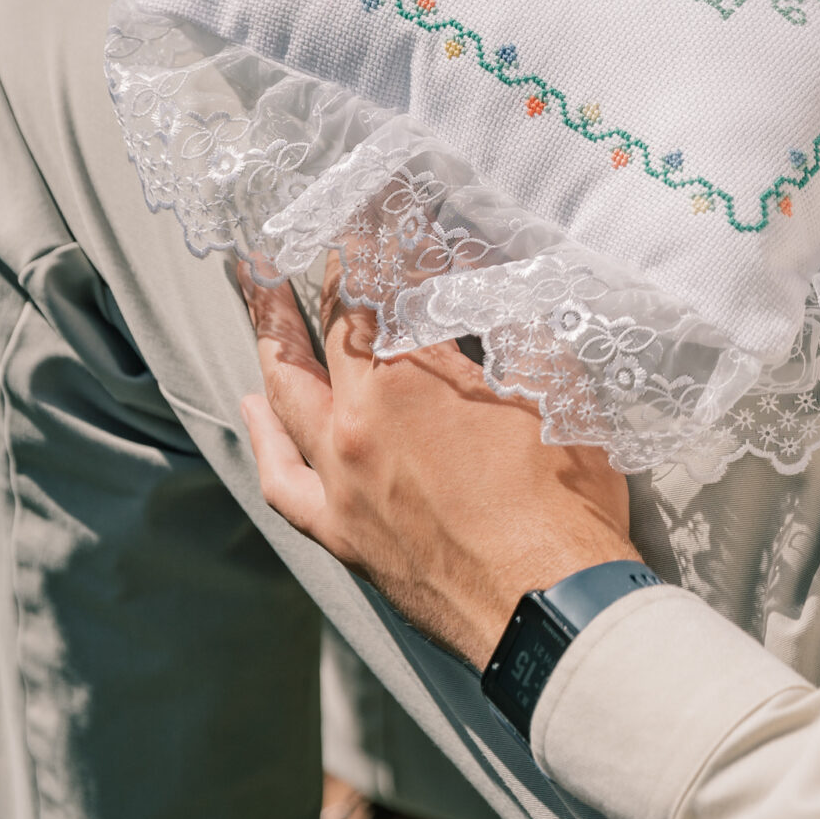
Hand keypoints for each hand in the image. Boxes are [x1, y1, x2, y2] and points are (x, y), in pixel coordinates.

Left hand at [240, 260, 636, 668]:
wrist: (551, 612)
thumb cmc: (566, 504)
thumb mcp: (558, 389)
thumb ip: (517, 324)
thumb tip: (493, 276)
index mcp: (412, 378)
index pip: (374, 287)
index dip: (368, 241)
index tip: (366, 206)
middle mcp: (359, 423)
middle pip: (318, 333)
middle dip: (301, 280)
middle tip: (279, 242)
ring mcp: (340, 482)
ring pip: (285, 395)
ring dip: (269, 339)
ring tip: (254, 297)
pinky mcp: (341, 534)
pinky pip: (281, 479)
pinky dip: (264, 436)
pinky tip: (253, 407)